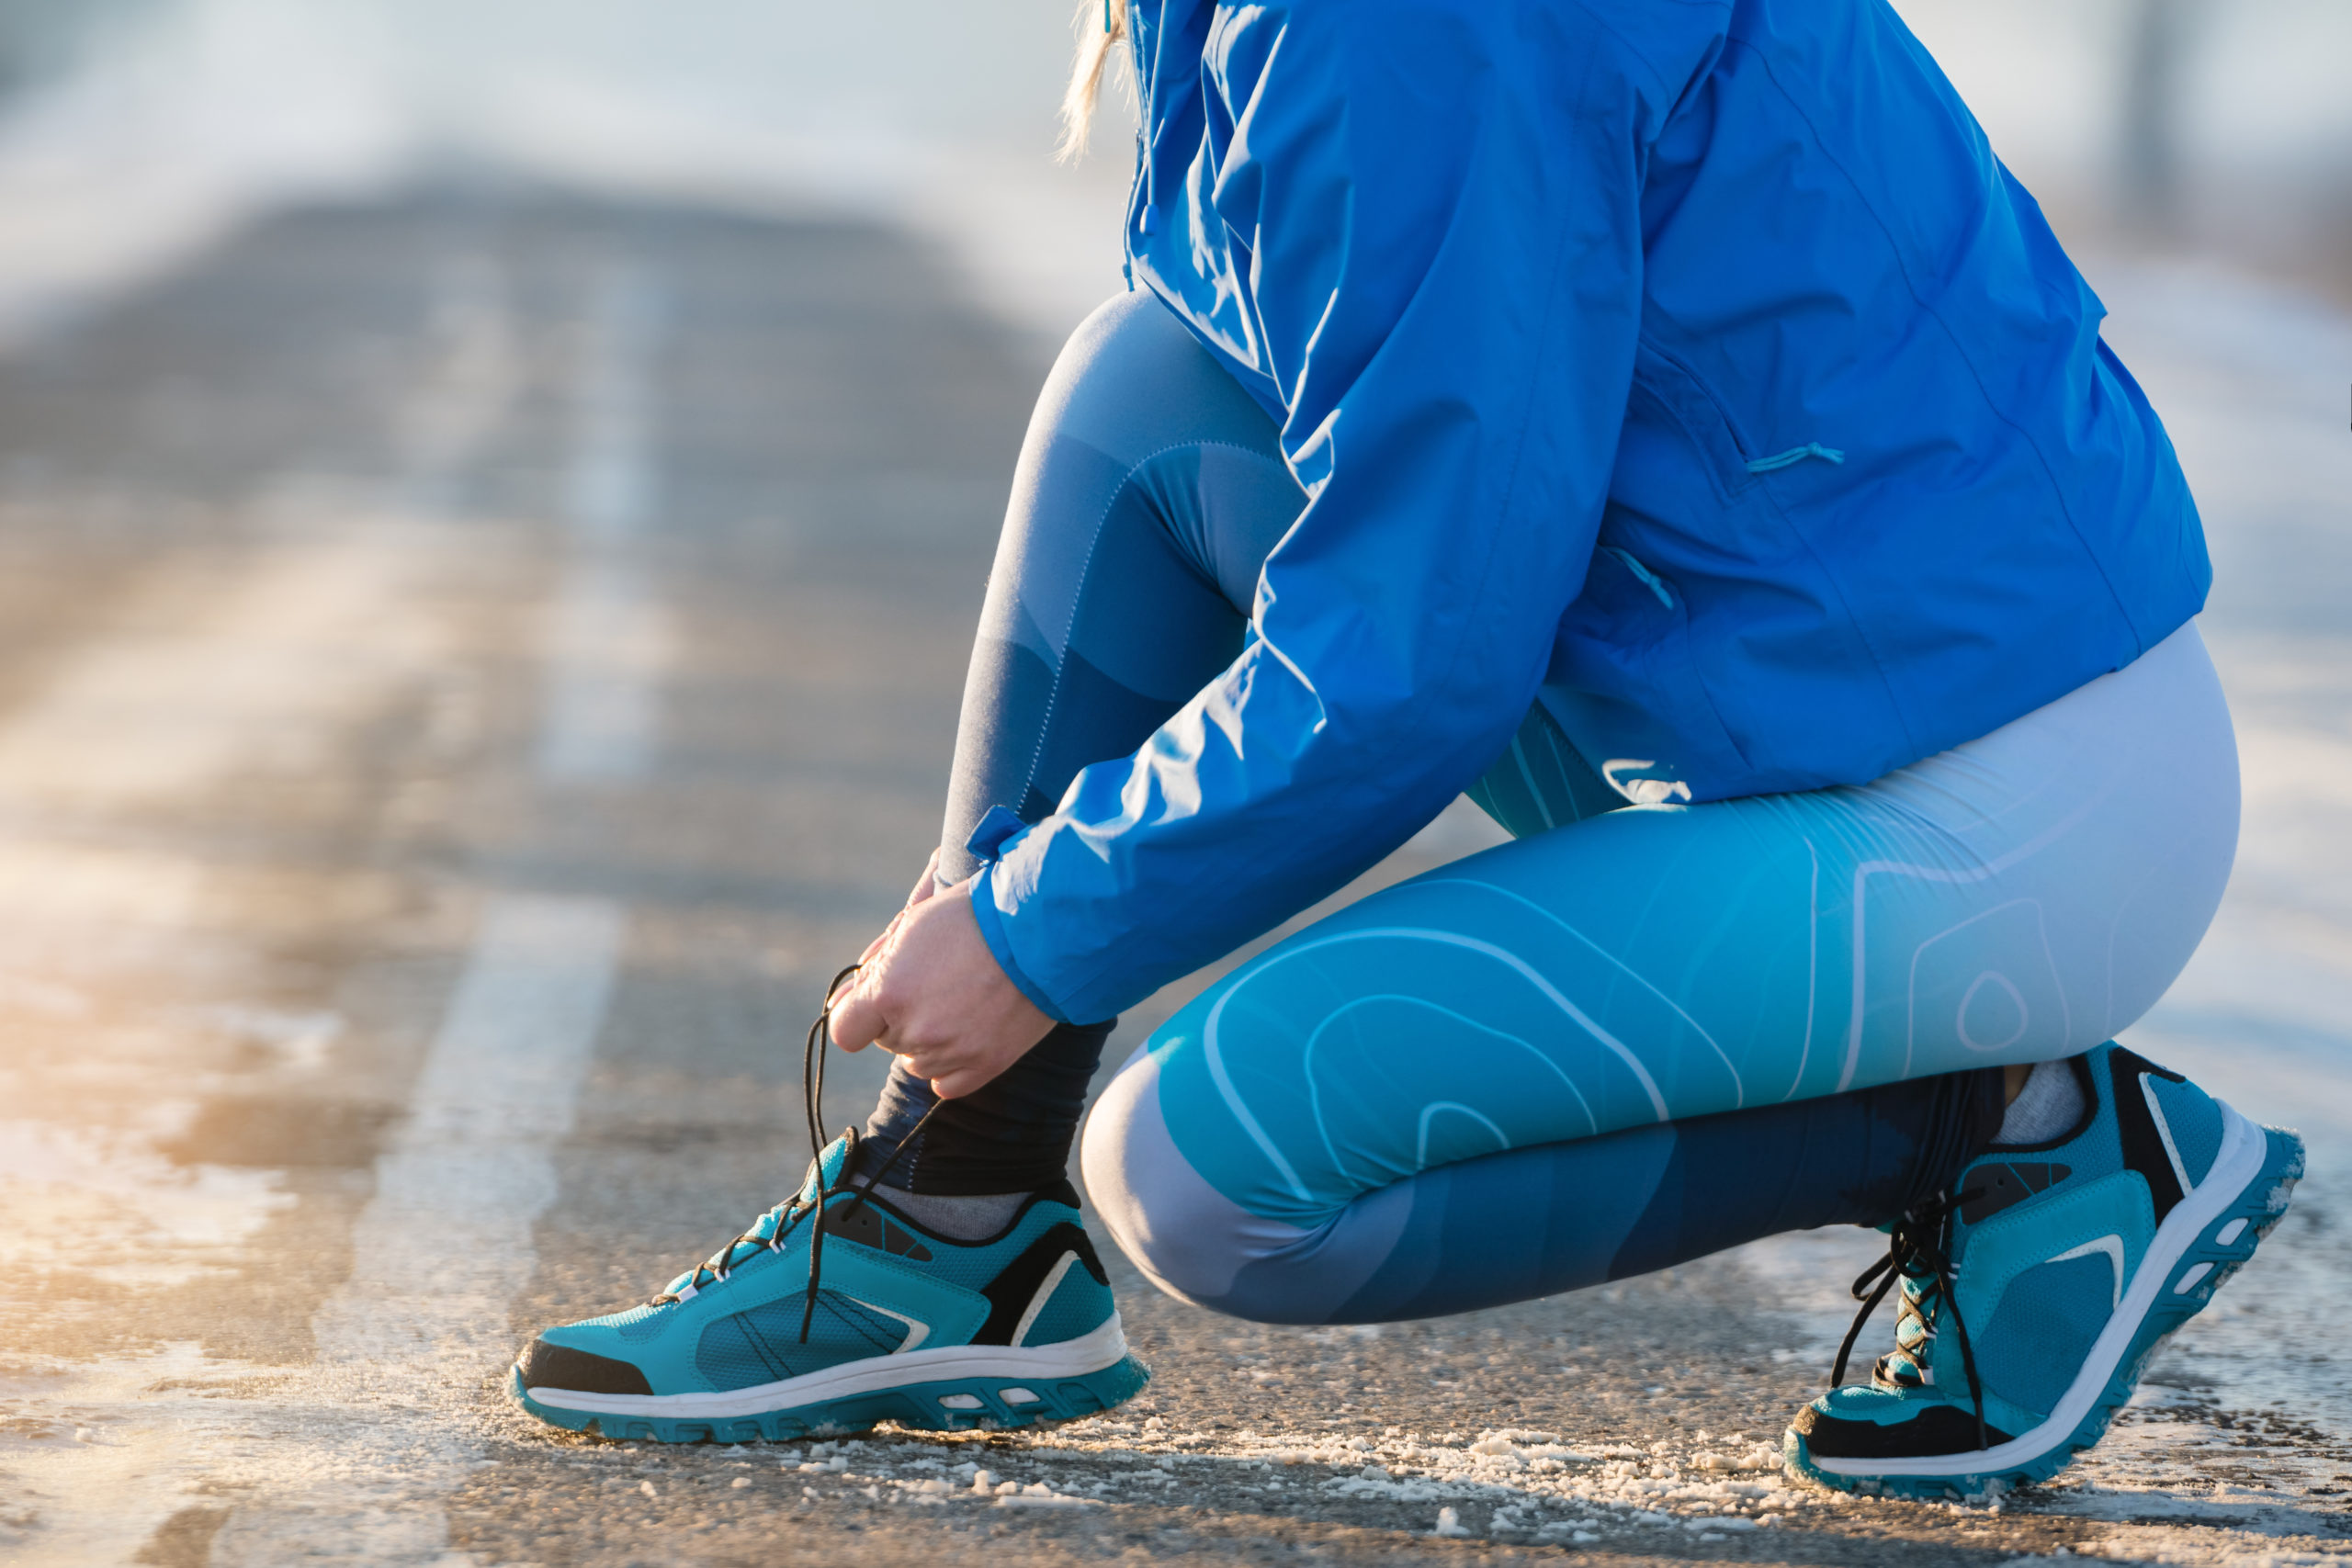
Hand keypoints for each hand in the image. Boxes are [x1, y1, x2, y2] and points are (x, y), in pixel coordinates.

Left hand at [828, 870, 1054, 1097]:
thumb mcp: (914, 924)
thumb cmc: (977, 915)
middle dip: (900, 1016)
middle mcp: (915, 1029)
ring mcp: (951, 1052)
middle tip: (936, 982)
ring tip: (960, 1002)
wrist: (1044, 929)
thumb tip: (847, 998)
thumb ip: (875, 966)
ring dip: (927, 1040)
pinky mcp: (986, 1066)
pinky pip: (946, 1085)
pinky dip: (951, 1065)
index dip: (857, 1015)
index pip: (844, 1029)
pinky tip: (967, 1033)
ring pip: (916, 1063)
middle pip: (886, 1041)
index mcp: (889, 991)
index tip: (874, 1003)